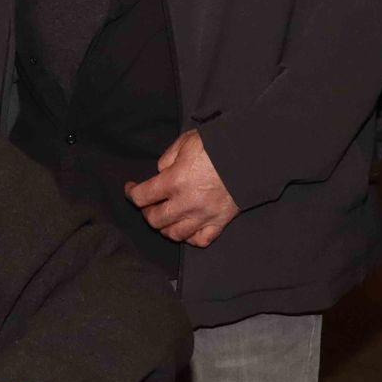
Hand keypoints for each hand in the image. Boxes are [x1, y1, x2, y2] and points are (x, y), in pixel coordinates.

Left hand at [125, 130, 239, 247]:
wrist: (250, 155)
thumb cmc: (217, 145)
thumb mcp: (186, 141)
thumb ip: (167, 158)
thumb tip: (160, 172)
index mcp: (175, 181)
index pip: (142, 196)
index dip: (131, 193)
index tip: (130, 188)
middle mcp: (187, 203)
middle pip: (155, 220)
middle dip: (147, 212)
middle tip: (149, 204)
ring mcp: (204, 215)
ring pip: (175, 234)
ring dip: (165, 227)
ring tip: (165, 217)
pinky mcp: (220, 222)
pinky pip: (200, 240)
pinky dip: (190, 238)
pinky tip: (187, 228)